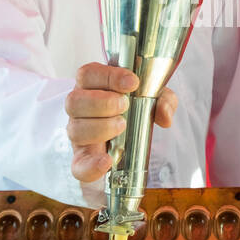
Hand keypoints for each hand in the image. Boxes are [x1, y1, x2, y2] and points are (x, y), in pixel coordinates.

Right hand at [65, 62, 177, 182]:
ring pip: (75, 129)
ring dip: (100, 127)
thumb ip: (162, 100)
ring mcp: (78, 134)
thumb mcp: (152, 100)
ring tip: (122, 126)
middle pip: (74, 100)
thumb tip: (164, 115)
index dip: (108, 76)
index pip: (88, 74)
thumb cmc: (134, 112)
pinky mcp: (82, 159)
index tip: (132, 82)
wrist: (128, 144)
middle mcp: (80, 109)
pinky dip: (91, 164)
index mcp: (92, 87)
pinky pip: (78, 164)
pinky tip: (107, 161)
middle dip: (102, 102)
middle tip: (124, 105)